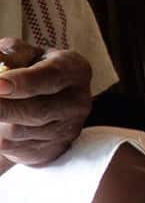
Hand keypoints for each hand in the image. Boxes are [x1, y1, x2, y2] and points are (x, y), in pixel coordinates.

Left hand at [0, 37, 91, 168]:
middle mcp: (78, 101)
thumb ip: (12, 52)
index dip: (22, 81)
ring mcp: (68, 129)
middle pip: (35, 110)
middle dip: (1, 108)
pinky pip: (15, 148)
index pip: (51, 77)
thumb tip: (0, 64)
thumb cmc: (31, 71)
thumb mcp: (26, 54)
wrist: (44, 102)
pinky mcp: (53, 149)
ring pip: (19, 131)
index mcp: (75, 70)